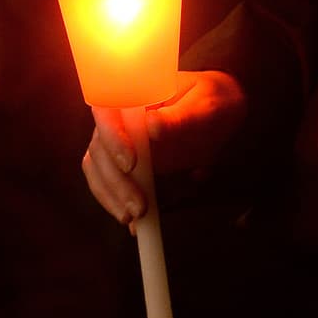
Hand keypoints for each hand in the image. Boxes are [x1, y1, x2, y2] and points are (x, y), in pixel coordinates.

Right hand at [81, 70, 247, 228]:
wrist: (219, 117)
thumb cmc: (212, 101)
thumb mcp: (206, 106)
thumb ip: (181, 117)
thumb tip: (151, 125)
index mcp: (134, 93)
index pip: (105, 108)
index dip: (110, 135)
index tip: (131, 163)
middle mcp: (119, 117)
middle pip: (98, 146)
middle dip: (115, 180)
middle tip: (139, 206)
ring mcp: (118, 141)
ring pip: (97, 168)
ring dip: (110, 195)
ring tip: (135, 217)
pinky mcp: (123, 165)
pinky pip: (107, 183)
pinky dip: (115, 202)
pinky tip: (133, 224)